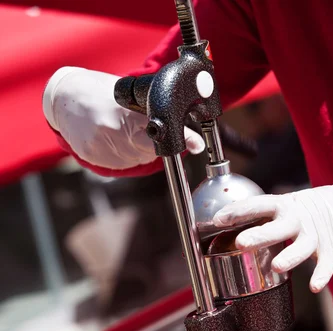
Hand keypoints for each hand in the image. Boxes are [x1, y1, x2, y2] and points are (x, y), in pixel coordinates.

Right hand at [43, 67, 204, 169]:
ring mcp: (102, 146)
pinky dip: (127, 154)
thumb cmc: (98, 92)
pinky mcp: (94, 156)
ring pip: (138, 158)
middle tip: (152, 133)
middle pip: (150, 149)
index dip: (180, 137)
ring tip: (126, 131)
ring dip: (141, 150)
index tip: (196, 143)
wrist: (63, 99)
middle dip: (158, 144)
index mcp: (124, 110)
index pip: (159, 127)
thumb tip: (182, 125)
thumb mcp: (127, 94)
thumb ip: (151, 110)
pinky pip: (123, 163)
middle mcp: (113, 129)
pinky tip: (116, 140)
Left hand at [213, 184, 332, 292]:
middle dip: (259, 235)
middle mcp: (297, 220)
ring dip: (289, 256)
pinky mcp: (330, 249)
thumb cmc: (302, 213)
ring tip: (277, 266)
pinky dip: (322, 275)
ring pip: (301, 247)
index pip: (257, 206)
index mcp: (281, 207)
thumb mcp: (281, 207)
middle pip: (277, 227)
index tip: (218, 220)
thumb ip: (258, 219)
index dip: (237, 212)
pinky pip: (326, 264)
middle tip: (241, 243)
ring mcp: (314, 235)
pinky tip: (314, 286)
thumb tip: (220, 228)